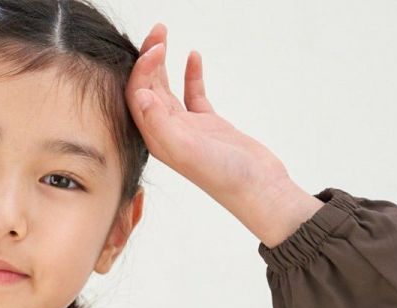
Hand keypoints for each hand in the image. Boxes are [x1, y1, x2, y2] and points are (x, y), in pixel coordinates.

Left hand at [126, 23, 311, 233]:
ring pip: (166, 89)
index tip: (158, 47)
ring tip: (165, 35)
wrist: (259, 190)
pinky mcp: (207, 125)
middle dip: (148, 58)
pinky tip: (193, 56)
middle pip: (147, 90)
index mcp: (158, 140)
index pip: (138, 98)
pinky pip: (192, 95)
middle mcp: (167, 134)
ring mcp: (188, 129)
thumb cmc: (225, 177)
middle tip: (158, 29)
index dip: (142, 69)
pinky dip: (191, 74)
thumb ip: (161, 125)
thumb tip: (140, 96)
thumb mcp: (188, 150)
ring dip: (162, 62)